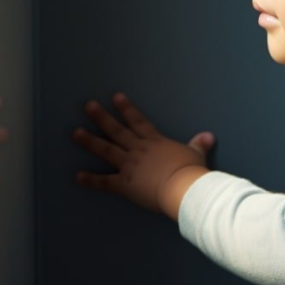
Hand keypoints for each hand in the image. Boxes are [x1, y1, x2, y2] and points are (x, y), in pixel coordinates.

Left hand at [72, 92, 214, 218]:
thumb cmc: (191, 171)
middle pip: (116, 130)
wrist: (182, 188)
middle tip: (88, 106)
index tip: (115, 97)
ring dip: (90, 141)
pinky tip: (77, 176)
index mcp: (155, 142)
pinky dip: (91, 180)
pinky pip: (105, 182)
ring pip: (106, 150)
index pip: (138, 121)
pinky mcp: (124, 184)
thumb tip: (208, 136)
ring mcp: (129, 166)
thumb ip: (199, 145)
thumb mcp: (196, 155)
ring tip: (75, 133)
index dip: (126, 108)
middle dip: (101, 117)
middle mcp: (138, 150)